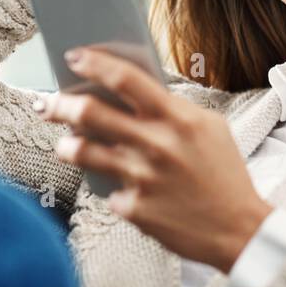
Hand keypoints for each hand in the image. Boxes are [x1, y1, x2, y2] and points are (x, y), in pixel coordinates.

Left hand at [36, 46, 272, 271]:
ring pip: (82, 151)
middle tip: (47, 103)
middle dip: (60, 104)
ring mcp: (142, 178)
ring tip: (64, 145)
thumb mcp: (210, 128)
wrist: (238, 229)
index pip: (126, 79)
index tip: (74, 57)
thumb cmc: (225, 174)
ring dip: (66, 146)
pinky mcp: (134, 209)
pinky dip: (110, 188)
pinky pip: (106, 191)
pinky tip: (120, 189)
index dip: (94, 64)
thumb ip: (175, 108)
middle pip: (90, 112)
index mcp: (178, 118)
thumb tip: (136, 93)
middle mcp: (157, 144)